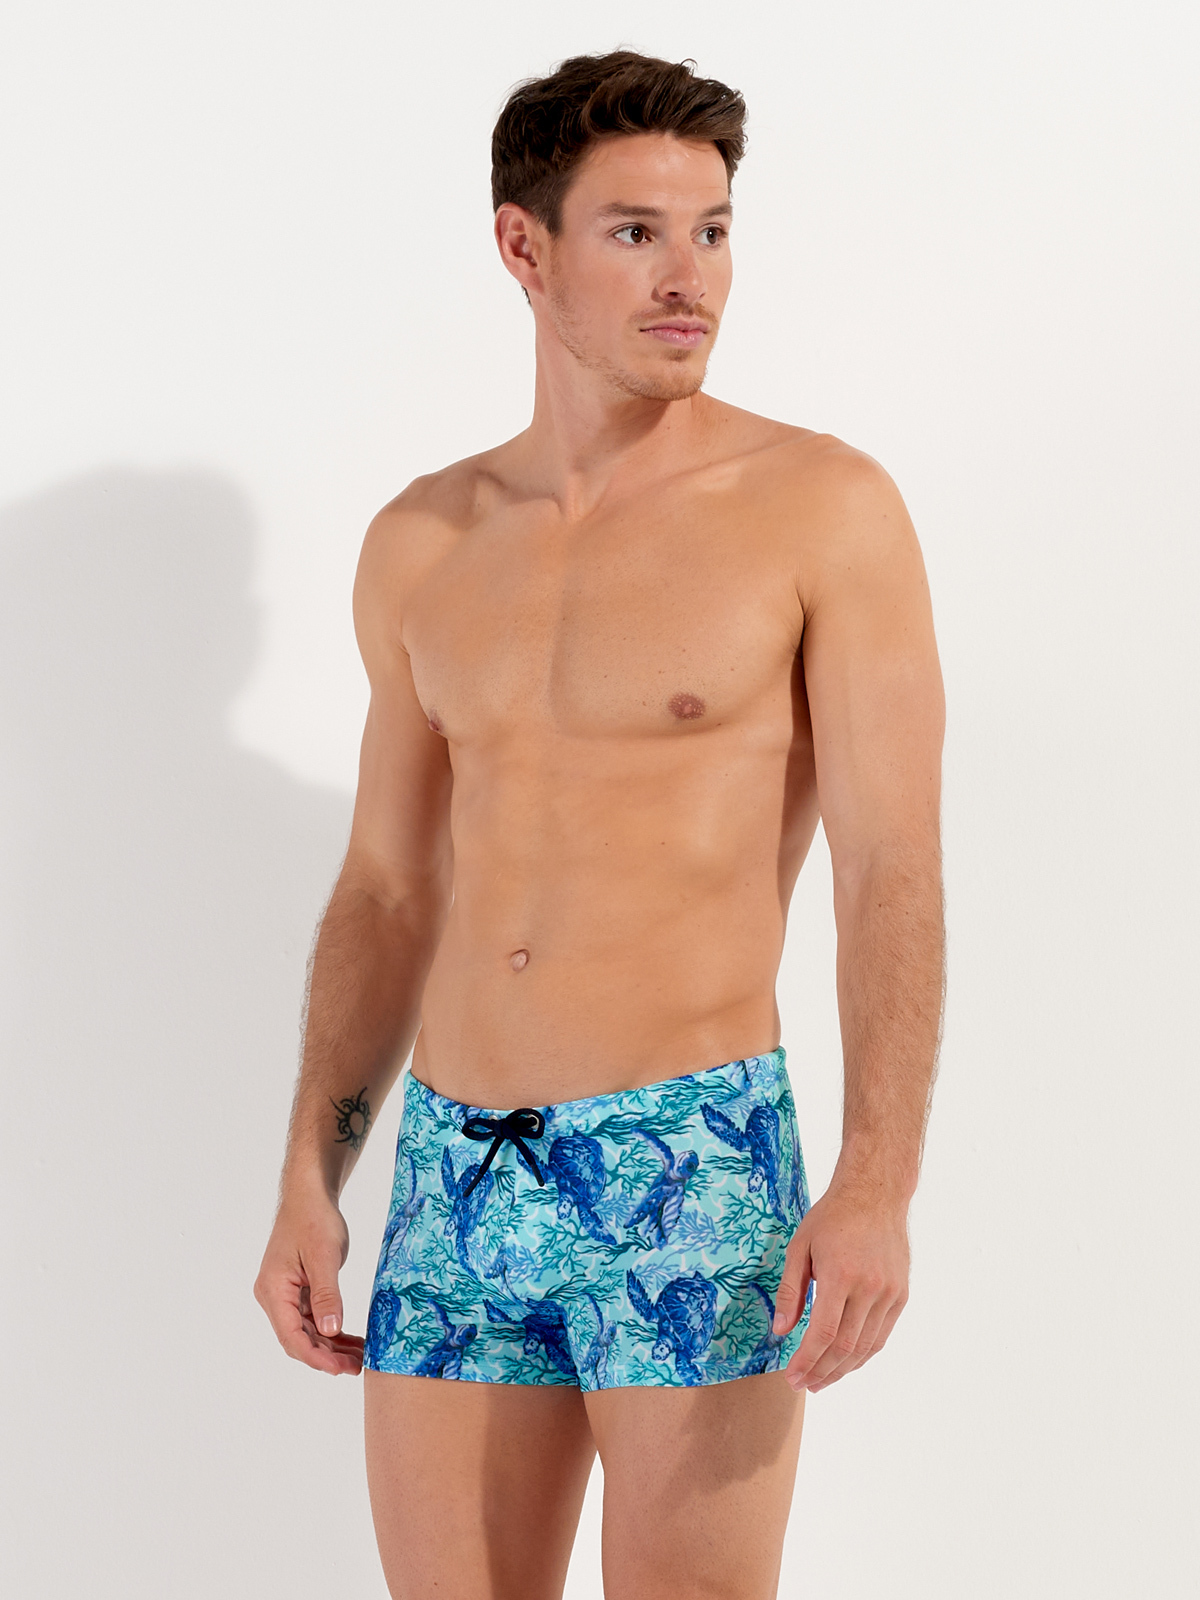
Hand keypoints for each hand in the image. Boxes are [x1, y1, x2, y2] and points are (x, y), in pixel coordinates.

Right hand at [254, 1188, 364, 1375]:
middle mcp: (274, 1297)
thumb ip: (326, 1295)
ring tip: (360, 1359)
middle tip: (357, 1368)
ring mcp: (286, 1294)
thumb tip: (329, 1332)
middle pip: (298, 1338)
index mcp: (273, 1290)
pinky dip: (332, 1330)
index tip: (339, 1369)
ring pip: (307, 1331)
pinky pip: (313, 1318)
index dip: (315, 1356)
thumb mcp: (324, 1256)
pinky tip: (352, 1340)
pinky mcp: (298, 1290)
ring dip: (331, 1346)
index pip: (291, 1336)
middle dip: (327, 1356)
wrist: (309, 1195)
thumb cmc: (314, 1219)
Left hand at [772, 1182, 909, 1392]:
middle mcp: (869, 1288)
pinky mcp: (901, 1295)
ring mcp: (889, 1293)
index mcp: (841, 1275)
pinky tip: (845, 1361)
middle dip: (822, 1372)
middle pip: (846, 1347)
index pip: (824, 1333)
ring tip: (821, 1380)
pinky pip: (881, 1335)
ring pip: (866, 1347)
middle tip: (803, 1385)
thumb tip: (780, 1330)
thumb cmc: (832, 1218)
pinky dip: (863, 1354)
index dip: (807, 1361)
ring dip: (842, 1369)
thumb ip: (789, 1291)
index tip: (792, 1377)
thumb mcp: (800, 1247)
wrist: (875, 1196)